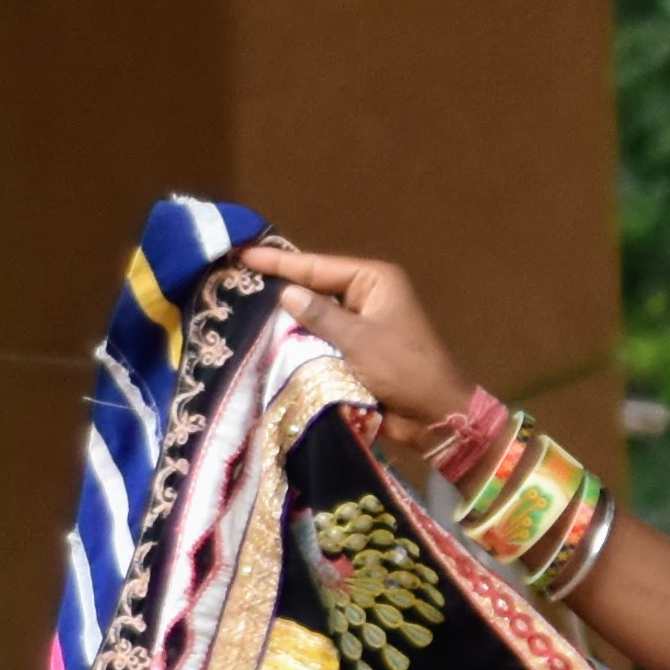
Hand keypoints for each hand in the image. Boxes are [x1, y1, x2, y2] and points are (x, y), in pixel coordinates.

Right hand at [246, 241, 470, 427]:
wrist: (434, 415)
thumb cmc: (404, 369)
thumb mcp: (358, 340)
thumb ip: (320, 315)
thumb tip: (286, 293)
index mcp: (374, 281)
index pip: (319, 266)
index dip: (280, 262)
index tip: (244, 255)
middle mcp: (366, 296)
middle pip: (314, 287)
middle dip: (279, 286)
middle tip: (235, 279)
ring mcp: (360, 324)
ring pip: (314, 315)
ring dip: (286, 317)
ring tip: (240, 305)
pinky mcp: (354, 350)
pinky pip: (320, 340)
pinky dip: (299, 341)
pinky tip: (266, 338)